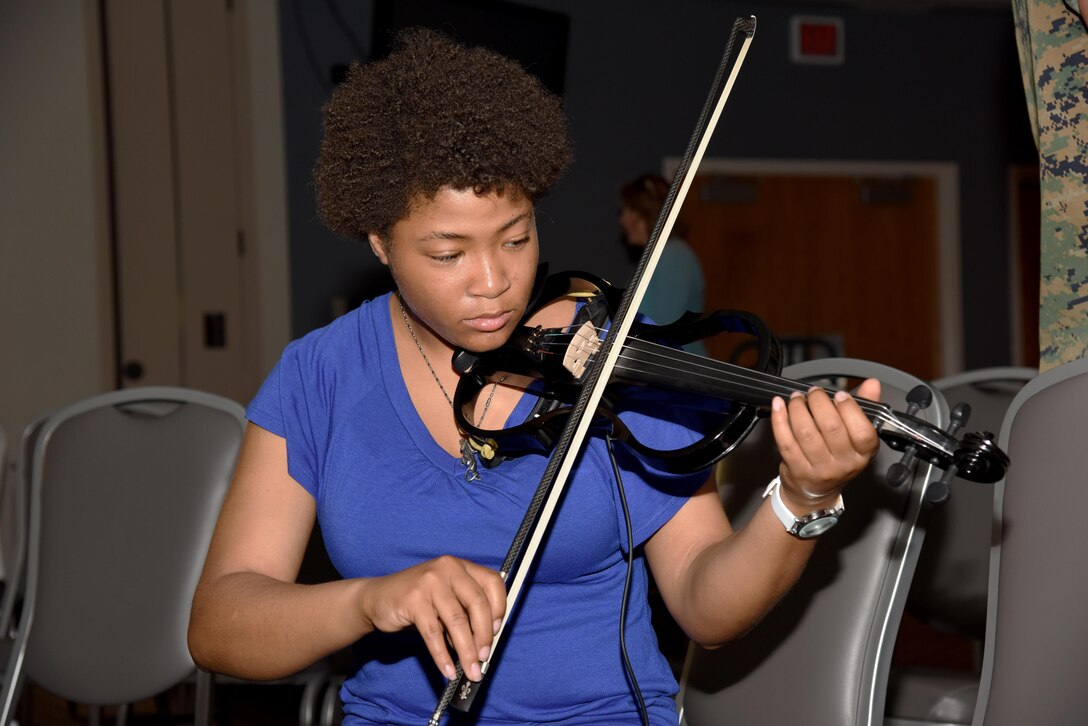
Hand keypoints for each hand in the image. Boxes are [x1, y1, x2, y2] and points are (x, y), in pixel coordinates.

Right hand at [359, 555, 505, 681]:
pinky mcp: (413, 600)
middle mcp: (447, 568)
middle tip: (484, 657)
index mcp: (460, 566)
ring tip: (470, 670)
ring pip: (457, 621)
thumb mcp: (446, 597)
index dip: (500, 608)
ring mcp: (430, 582)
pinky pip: (433, 634)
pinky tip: (448, 670)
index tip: (498, 631)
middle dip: (484, 635)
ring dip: (466, 651)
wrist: (377, 598)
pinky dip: (442, 656)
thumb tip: (485, 643)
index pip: (492, 582)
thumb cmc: (418, 600)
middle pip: (477, 603)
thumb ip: (465, 611)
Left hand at [769, 379, 880, 507]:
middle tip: (814, 392)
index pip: (863, 431)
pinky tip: (779, 405)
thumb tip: (872, 383)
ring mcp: (818, 469)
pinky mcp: (796, 469)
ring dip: (798, 408)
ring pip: (805, 432)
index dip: (849, 408)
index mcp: (863, 454)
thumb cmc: (837, 459)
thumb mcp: (856, 437)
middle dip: (819, 402)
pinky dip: (779, 419)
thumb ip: (864, 408)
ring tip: (797, 398)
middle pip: (830, 426)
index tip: (839, 395)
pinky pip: (785, 441)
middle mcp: (843, 464)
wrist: (815, 492)